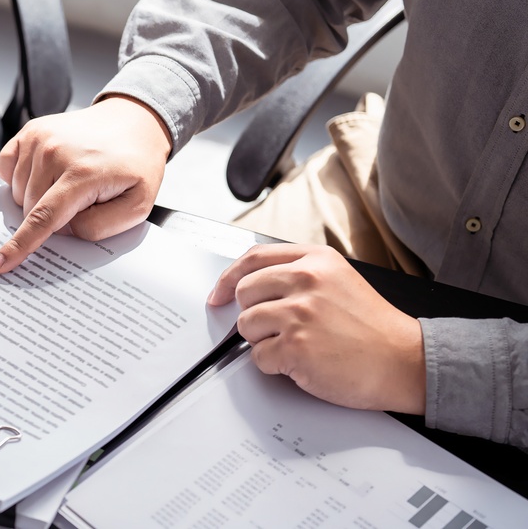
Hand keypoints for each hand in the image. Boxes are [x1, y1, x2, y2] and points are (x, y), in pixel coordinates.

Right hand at [0, 95, 171, 272]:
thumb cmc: (135, 165)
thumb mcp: (137, 206)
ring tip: (68, 183)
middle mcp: (55, 152)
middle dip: (51, 218)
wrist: (132, 122)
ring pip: (17, 193)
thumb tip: (63, 230)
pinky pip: (6, 169)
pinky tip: (46, 173)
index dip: (20, 245)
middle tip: (81, 200)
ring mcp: (39, 138)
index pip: (43, 218)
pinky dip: (20, 179)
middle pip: (29, 210)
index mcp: (82, 173)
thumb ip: (99, 227)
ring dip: (37, 198)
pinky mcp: (30, 132)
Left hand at [207, 244, 425, 413]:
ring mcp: (299, 313)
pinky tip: (303, 362)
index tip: (219, 293)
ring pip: (246, 326)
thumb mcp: (339, 281)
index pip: (253, 259)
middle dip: (254, 315)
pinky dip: (275, 365)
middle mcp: (306, 280)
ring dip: (264, 342)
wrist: (405, 362)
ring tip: (299, 345)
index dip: (229, 278)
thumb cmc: (373, 329)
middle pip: (244, 293)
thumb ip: (298, 275)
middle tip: (280, 329)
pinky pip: (258, 357)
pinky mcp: (295, 346)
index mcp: (316, 260)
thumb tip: (250, 286)